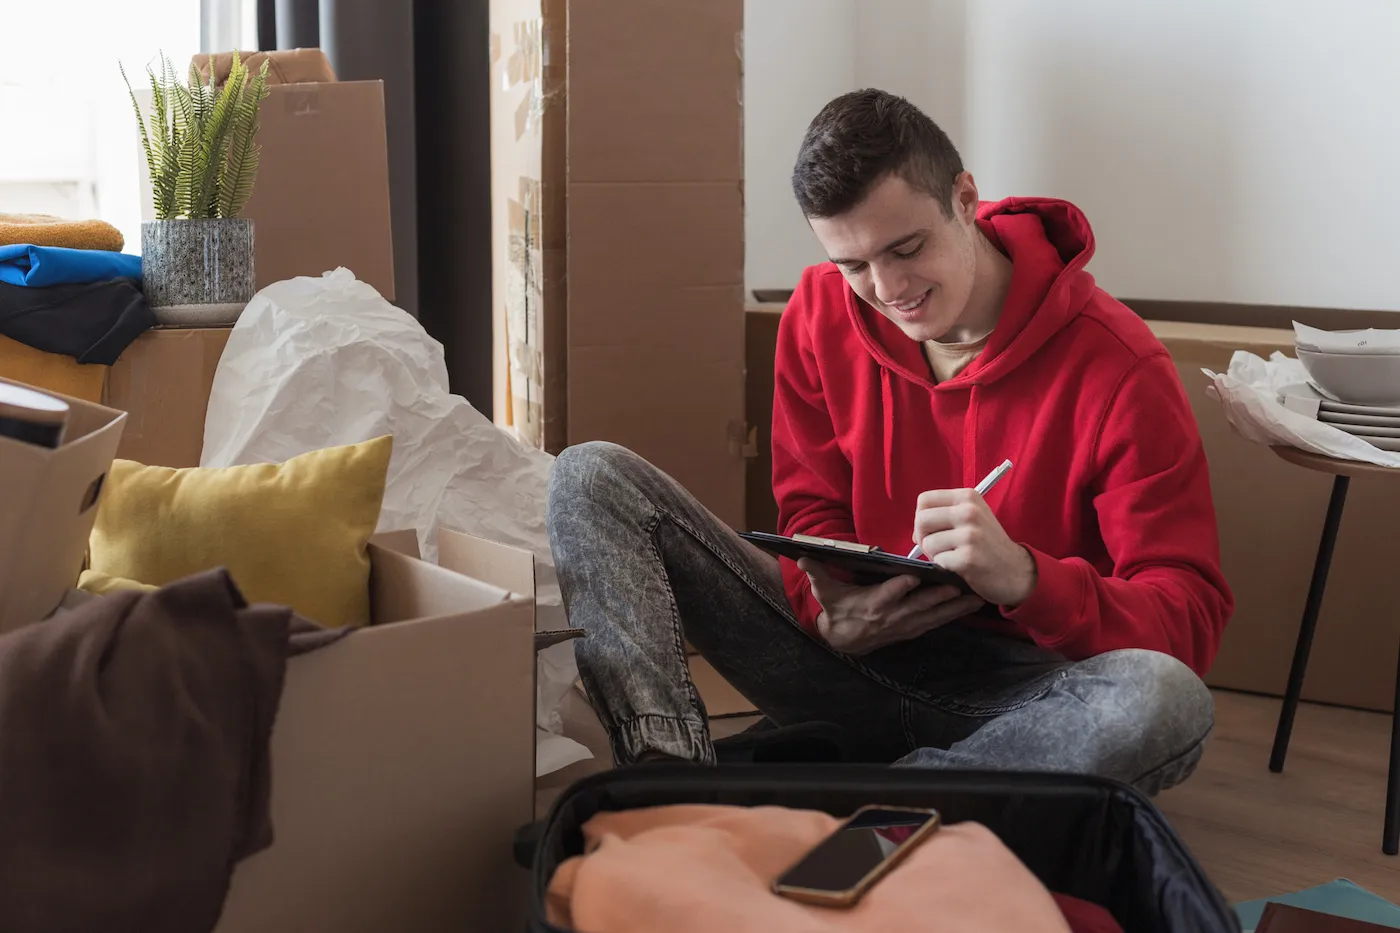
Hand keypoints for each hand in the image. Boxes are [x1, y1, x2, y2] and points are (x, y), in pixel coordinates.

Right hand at [798, 558, 984, 654]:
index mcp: (871, 604)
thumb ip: (818, 574)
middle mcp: (892, 617)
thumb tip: (803, 556)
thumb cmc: (838, 610)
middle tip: (957, 584)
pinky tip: (971, 606)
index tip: (914, 577)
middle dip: (939, 596)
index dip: (900, 588)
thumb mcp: (825, 593)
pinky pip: (938, 622)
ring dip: (955, 608)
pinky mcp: (914, 629)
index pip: (886, 595)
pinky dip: (954, 615)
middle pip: (918, 606)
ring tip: (975, 597)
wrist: (845, 640)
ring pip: (934, 616)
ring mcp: (906, 625)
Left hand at [913, 488, 1036, 606]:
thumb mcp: (972, 519)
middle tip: (938, 548)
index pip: (924, 500)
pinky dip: (944, 567)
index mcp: (968, 497)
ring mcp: (970, 534)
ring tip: (953, 557)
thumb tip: (915, 532)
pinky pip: (938, 561)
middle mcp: (969, 511)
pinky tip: (959, 567)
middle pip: (921, 520)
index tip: (933, 531)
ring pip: (927, 542)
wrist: (1017, 571)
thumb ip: (944, 517)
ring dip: (934, 555)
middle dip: (923, 538)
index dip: (922, 518)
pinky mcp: (969, 558)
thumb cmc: (988, 545)